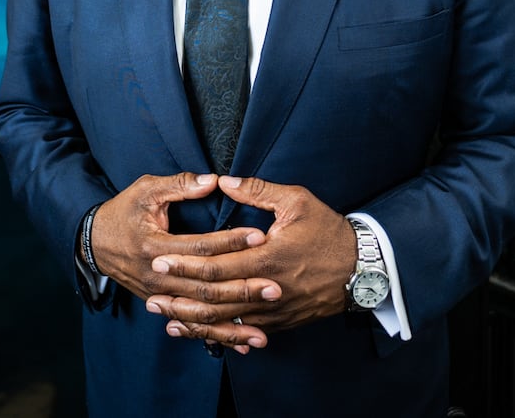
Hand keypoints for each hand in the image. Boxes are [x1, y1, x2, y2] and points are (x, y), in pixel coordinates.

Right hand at [91, 172, 277, 349]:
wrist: (94, 243)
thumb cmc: (123, 212)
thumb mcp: (146, 191)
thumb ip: (179, 185)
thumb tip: (213, 181)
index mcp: (154, 246)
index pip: (200, 246)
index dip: (231, 241)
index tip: (261, 236)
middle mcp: (157, 277)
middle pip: (205, 286)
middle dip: (242, 288)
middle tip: (275, 287)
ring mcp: (159, 296)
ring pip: (201, 313)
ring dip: (234, 321)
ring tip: (264, 328)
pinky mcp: (162, 305)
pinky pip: (193, 324)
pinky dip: (219, 336)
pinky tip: (243, 343)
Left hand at [145, 175, 356, 350]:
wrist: (364, 268)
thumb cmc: (330, 231)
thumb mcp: (297, 201)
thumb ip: (256, 191)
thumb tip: (221, 180)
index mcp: (266, 258)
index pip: (215, 265)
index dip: (184, 264)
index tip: (159, 259)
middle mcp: (266, 290)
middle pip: (213, 300)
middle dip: (179, 299)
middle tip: (150, 296)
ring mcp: (273, 310)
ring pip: (225, 322)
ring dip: (193, 321)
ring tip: (165, 318)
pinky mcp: (280, 321)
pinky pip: (243, 332)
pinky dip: (217, 334)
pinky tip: (198, 332)